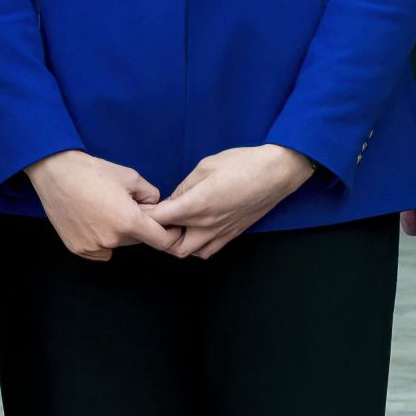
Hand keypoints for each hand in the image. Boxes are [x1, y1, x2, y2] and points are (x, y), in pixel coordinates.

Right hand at [26, 149, 172, 260]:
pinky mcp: (79, 249)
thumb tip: (156, 207)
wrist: (56, 174)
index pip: (161, 240)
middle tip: (129, 206)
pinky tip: (95, 220)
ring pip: (119, 243)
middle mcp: (112, 240)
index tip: (173, 229)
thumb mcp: (132, 177)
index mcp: (129, 222)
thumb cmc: (93, 172)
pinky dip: (103, 239)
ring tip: (108, 209)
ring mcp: (93, 247)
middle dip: (141, 226)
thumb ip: (151, 195)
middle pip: (138, 239)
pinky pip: (101, 249)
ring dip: (121, 232)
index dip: (171, 235)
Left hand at [150, 145, 315, 258]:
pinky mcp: (231, 234)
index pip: (160, 219)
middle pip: (170, 244)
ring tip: (173, 227)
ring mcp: (220, 232)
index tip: (140, 209)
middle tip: (155, 220)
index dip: (146, 215)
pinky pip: (207, 251)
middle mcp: (206, 224)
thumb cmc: (242, 163)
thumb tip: (172, 200)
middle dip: (158, 235)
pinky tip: (193, 232)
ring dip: (176, 243)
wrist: (276, 173)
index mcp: (197, 204)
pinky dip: (195, 246)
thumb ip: (185, 186)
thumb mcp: (206, 166)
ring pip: (188, 252)